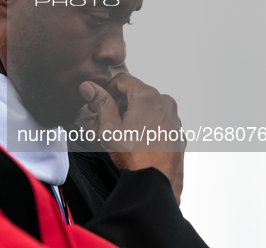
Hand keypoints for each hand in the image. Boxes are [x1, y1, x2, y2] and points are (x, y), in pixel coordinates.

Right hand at [78, 73, 184, 203]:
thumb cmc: (135, 157)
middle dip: (113, 110)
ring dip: (126, 120)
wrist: (157, 185)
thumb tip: (88, 86)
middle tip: (99, 130)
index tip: (96, 106)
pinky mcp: (177, 133)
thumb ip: (100, 103)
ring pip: (143, 110)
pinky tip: (131, 145)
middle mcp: (165, 102)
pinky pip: (155, 122)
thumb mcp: (110, 128)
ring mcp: (173, 118)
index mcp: (148, 96)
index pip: (121, 80)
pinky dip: (141, 128)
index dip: (105, 91)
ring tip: (112, 140)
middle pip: (132, 96)